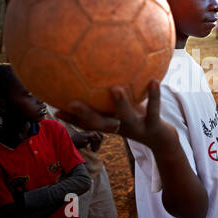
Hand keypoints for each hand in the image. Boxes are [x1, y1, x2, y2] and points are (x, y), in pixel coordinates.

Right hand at [56, 81, 176, 152]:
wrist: (161, 139)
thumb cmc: (137, 118)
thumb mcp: (121, 111)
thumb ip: (106, 98)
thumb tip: (88, 79)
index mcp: (110, 124)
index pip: (88, 122)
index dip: (72, 117)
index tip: (56, 109)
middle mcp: (120, 127)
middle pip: (100, 123)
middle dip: (85, 115)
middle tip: (72, 102)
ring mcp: (136, 127)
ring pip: (126, 117)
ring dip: (121, 104)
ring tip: (116, 88)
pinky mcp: (153, 125)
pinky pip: (154, 109)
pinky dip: (154, 95)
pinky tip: (154, 81)